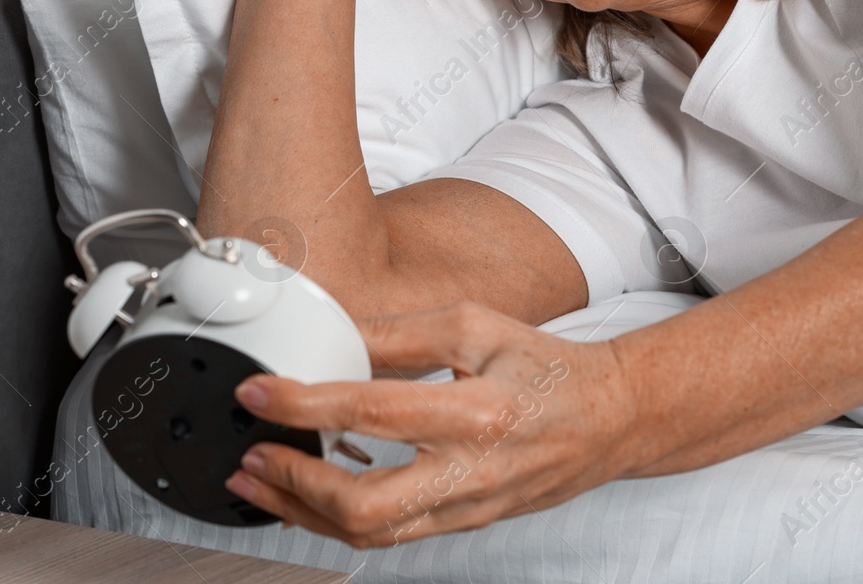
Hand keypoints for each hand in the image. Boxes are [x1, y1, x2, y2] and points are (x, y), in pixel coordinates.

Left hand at [224, 301, 640, 546]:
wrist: (611, 418)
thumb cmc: (548, 368)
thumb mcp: (476, 325)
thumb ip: (401, 333)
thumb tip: (334, 337)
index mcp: (478, 410)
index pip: (374, 412)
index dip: (305, 405)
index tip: (259, 392)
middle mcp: (473, 470)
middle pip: (367, 506)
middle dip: (295, 486)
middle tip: (250, 456)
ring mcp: (469, 506)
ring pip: (372, 535)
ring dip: (304, 513)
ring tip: (259, 483)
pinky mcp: (466, 523)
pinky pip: (391, 537)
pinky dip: (337, 522)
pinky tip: (306, 500)